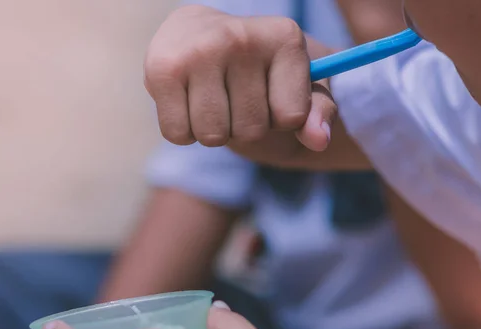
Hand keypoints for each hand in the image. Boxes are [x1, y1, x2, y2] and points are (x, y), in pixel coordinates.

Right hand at [144, 5, 336, 153]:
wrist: (202, 35)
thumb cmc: (262, 68)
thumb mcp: (304, 85)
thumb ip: (319, 112)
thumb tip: (319, 141)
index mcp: (284, 37)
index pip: (291, 117)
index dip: (282, 117)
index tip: (274, 92)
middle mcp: (240, 37)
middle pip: (251, 129)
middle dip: (246, 125)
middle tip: (238, 95)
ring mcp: (198, 51)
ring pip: (213, 135)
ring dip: (215, 130)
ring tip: (214, 97)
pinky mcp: (161, 69)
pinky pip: (178, 134)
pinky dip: (184, 131)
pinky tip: (189, 102)